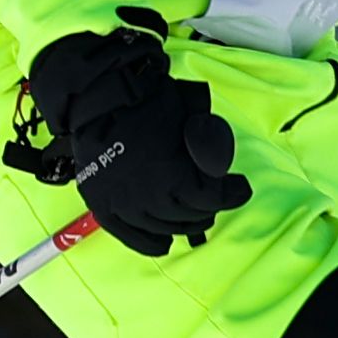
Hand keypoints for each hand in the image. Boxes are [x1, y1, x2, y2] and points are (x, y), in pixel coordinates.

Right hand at [7, 22, 242, 253]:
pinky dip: (151, 243)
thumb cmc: (147, 100)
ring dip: (184, 224)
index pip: (213, 199)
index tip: (240, 187)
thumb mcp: (192, 116)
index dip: (231, 193)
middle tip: (215, 198)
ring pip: (165, 228)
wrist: (98, 95)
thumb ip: (209, 145)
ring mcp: (124, 205)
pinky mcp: (104, 207)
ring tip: (195, 215)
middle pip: (191, 217)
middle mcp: (148, 199)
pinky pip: (132, 237)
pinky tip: (165, 242)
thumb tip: (219, 170)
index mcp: (174, 178)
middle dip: (208, 207)